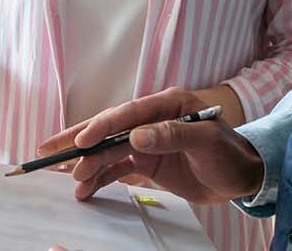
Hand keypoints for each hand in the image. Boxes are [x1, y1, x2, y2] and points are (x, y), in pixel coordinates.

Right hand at [37, 87, 264, 204]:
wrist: (242, 177)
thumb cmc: (229, 154)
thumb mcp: (206, 141)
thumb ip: (172, 135)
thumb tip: (136, 136)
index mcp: (167, 104)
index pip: (128, 114)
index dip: (102, 126)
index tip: (82, 141)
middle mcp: (152, 119)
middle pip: (110, 128)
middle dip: (79, 140)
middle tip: (49, 150)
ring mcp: (147, 141)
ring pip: (109, 150)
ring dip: (88, 164)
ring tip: (68, 179)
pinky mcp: (146, 162)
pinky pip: (118, 168)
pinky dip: (100, 178)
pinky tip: (85, 188)